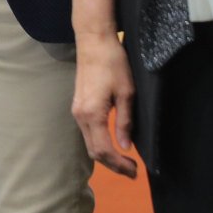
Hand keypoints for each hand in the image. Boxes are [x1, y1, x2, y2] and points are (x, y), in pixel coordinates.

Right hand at [71, 30, 137, 177]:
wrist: (93, 42)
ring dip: (106, 155)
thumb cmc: (113, 64)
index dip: (119, 165)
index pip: (104, 150)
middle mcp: (80, 115)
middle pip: (93, 151)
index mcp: (92, 114)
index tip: (135, 171)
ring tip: (125, 161)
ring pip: (89, 143)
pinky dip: (100, 143)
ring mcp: (76, 110)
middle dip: (113, 165)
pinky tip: (113, 143)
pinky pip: (87, 133)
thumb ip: (124, 122)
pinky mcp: (78, 105)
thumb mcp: (126, 93)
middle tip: (132, 171)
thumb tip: (125, 146)